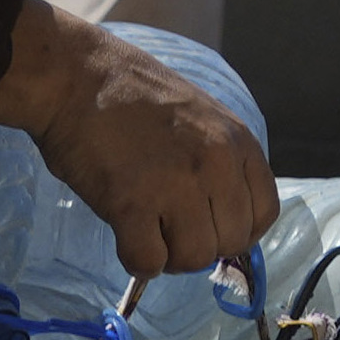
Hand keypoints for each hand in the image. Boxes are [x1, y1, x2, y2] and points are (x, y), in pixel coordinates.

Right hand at [0, 0, 278, 277]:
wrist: (76, 77)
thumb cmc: (131, 97)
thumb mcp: (201, 117)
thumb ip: (219, 161)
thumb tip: (216, 217)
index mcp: (237, 141)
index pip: (263, 214)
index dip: (236, 231)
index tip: (208, 227)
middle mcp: (216, 164)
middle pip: (229, 243)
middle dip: (199, 245)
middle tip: (169, 229)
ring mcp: (175, 185)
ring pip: (193, 258)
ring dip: (169, 257)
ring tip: (147, 233)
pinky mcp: (131, 204)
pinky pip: (148, 262)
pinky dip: (138, 262)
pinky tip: (126, 238)